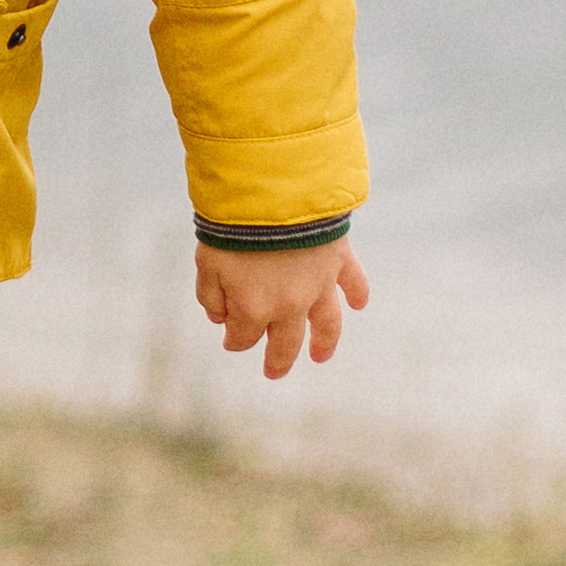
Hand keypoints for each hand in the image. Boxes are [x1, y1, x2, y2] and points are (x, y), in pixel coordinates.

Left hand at [193, 232, 369, 380]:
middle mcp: (289, 305)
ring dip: (324, 343)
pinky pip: (354, 282)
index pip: (242, 338)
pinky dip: (358, 294)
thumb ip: (210, 296)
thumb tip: (220, 318)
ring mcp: (318, 284)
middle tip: (274, 373)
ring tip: (320, 356)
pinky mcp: (337, 258)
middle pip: (285, 344)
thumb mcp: (206, 262)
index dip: (233, 341)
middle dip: (277, 361)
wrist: (272, 191)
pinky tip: (360, 305)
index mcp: (253, 308)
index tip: (228, 338)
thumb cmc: (232, 226)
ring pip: (326, 324)